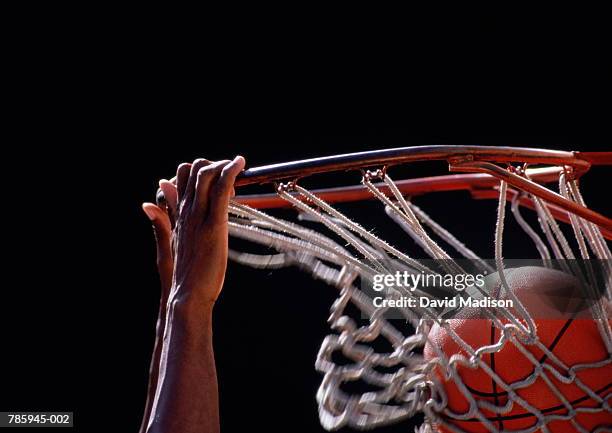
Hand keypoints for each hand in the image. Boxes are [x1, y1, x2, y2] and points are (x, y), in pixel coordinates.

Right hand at [156, 156, 245, 311]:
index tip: (216, 183)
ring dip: (223, 165)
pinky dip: (231, 171)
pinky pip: (220, 188)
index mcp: (177, 215)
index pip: (180, 177)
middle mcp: (185, 211)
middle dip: (211, 166)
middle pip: (191, 170)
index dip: (197, 173)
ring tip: (237, 170)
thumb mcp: (171, 244)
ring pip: (204, 173)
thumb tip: (148, 203)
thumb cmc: (185, 276)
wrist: (188, 295)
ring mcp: (197, 216)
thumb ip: (162, 221)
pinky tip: (240, 164)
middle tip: (229, 180)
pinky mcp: (213, 224)